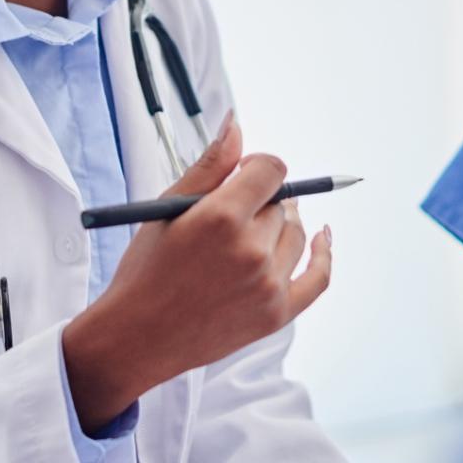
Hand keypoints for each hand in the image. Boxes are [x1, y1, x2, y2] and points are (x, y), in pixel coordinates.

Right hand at [61, 116, 333, 431]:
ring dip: (278, 227)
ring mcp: (268, 285)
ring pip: (296, 234)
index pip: (271, 170)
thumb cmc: (146, 270)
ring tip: (249, 234)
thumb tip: (236, 125)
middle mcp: (251, 250)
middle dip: (258, 202)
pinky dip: (324, 253)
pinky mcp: (277, 314)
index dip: (256, 167)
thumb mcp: (167, 209)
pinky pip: (318, 277)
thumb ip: (209, 166)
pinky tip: (324, 236)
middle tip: (229, 217)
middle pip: (281, 203)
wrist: (138, 336)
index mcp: (221, 218)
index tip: (243, 175)